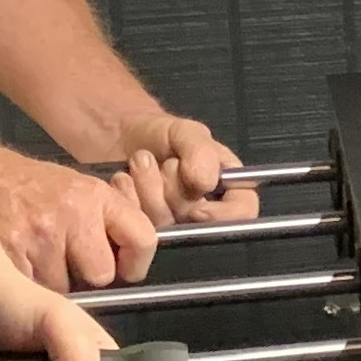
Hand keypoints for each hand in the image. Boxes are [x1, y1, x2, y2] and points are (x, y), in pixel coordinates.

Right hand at [0, 136, 160, 289]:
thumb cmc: (30, 186)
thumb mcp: (77, 188)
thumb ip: (107, 221)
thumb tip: (132, 264)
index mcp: (95, 196)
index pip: (143, 238)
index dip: (135, 262)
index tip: (126, 269)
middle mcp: (72, 213)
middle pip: (101, 275)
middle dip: (85, 276)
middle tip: (66, 261)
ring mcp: (39, 235)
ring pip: (64, 289)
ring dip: (51, 283)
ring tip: (35, 258)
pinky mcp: (9, 254)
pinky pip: (31, 291)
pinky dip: (25, 285)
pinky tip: (17, 263)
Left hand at [112, 112, 254, 226]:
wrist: (117, 135)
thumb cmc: (159, 134)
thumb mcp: (187, 132)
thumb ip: (202, 152)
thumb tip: (206, 183)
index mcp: (227, 186)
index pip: (243, 212)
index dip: (222, 215)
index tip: (198, 208)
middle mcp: (203, 209)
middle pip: (198, 220)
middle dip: (175, 188)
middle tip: (164, 163)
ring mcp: (171, 222)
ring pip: (165, 222)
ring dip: (148, 188)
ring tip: (141, 162)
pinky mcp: (142, 228)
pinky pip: (137, 224)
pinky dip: (128, 198)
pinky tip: (124, 180)